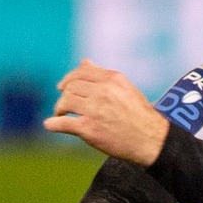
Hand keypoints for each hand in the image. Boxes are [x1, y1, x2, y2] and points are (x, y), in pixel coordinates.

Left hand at [43, 59, 170, 164]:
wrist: (152, 140)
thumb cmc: (139, 115)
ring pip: (65, 102)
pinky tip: (50, 125)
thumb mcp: (125, 88)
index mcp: (112, 79)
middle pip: (71, 87)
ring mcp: (95, 110)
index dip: (68, 79)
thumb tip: (84, 62)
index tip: (62, 87)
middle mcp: (103, 91)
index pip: (80, 73)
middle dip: (64, 96)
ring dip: (59, 109)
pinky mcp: (89, 129)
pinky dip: (53, 124)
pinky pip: (63, 123)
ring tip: (60, 115)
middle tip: (63, 106)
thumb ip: (103, 75)